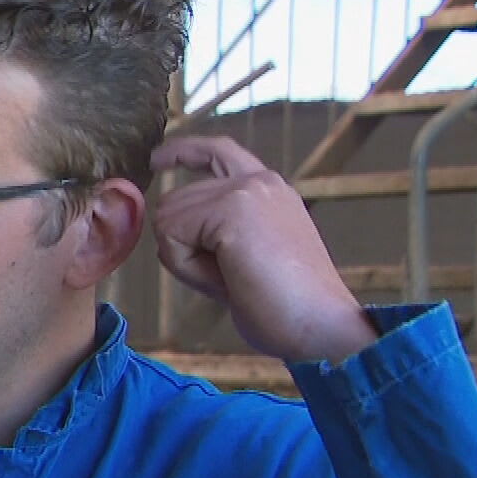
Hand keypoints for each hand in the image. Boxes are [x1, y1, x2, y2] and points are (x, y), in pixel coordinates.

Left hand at [150, 135, 377, 362]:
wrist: (320, 325)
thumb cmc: (284, 307)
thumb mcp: (245, 257)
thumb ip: (213, 233)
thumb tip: (166, 226)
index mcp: (269, 190)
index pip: (217, 153)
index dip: (183, 152)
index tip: (156, 160)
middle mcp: (258, 181)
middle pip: (174, 203)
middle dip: (183, 250)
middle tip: (231, 279)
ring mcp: (246, 190)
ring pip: (168, 221)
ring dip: (187, 262)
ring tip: (235, 279)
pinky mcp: (232, 209)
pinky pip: (170, 237)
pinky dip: (187, 269)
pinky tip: (227, 279)